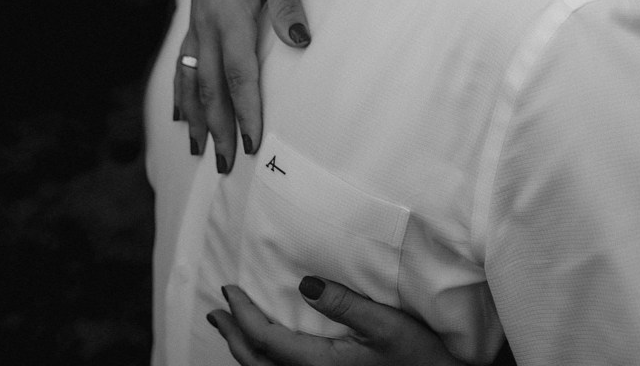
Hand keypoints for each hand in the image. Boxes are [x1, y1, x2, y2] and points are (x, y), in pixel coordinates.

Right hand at [174, 0, 308, 173]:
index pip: (240, 77)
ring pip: (192, 82)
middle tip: (227, 165)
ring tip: (198, 150)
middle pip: (212, 90)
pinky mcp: (193, 21)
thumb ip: (286, 4)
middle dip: (220, 130)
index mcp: (231, 19)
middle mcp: (208, 29)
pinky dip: (182, 92)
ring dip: (197, 118)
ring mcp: (196, 26)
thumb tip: (301, 40)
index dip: (247, 113)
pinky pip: (183, 64)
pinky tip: (182, 113)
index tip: (252, 145)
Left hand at [208, 278, 465, 365]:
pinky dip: (262, 360)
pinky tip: (266, 348)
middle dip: (233, 335)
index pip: (267, 339)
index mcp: (321, 363)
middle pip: (256, 362)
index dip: (244, 315)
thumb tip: (306, 283)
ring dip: (243, 349)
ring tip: (231, 328)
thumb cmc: (420, 354)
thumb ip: (346, 305)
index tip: (230, 290)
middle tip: (218, 310)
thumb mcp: (387, 325)